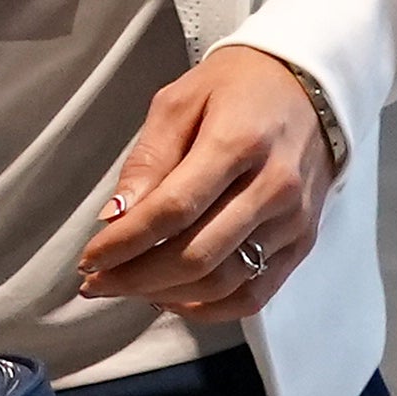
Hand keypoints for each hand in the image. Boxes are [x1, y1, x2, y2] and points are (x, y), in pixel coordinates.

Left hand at [74, 47, 340, 319]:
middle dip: (136, 277)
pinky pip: (254, 295)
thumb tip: (114, 217)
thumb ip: (148, 159)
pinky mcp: (302, 242)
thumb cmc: (236, 89)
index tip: (88, 258)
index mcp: (238, 143)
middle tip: (95, 281)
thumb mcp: (179, 102)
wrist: (309, 86)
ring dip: (165, 295)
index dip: (124, 242)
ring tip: (126, 287)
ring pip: (223, 282)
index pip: (173, 210)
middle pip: (196, 255)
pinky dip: (208, 308)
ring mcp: (292, 221)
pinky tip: (172, 298)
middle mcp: (273, 188)